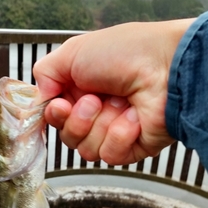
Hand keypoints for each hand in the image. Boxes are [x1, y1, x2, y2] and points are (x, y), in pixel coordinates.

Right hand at [33, 19, 193, 164]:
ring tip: (117, 104)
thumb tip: (40, 100)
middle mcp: (96, 111)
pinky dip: (119, 135)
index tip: (58, 104)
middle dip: (76, 120)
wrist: (167, 65)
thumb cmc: (125, 52)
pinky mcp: (132, 147)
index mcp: (81, 89)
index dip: (53, 114)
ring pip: (85, 149)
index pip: (55, 115)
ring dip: (98, 125)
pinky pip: (109, 155)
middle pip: (67, 136)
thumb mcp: (72, 52)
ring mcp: (114, 130)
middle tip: (93, 100)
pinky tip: (133, 118)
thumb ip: (44, 74)